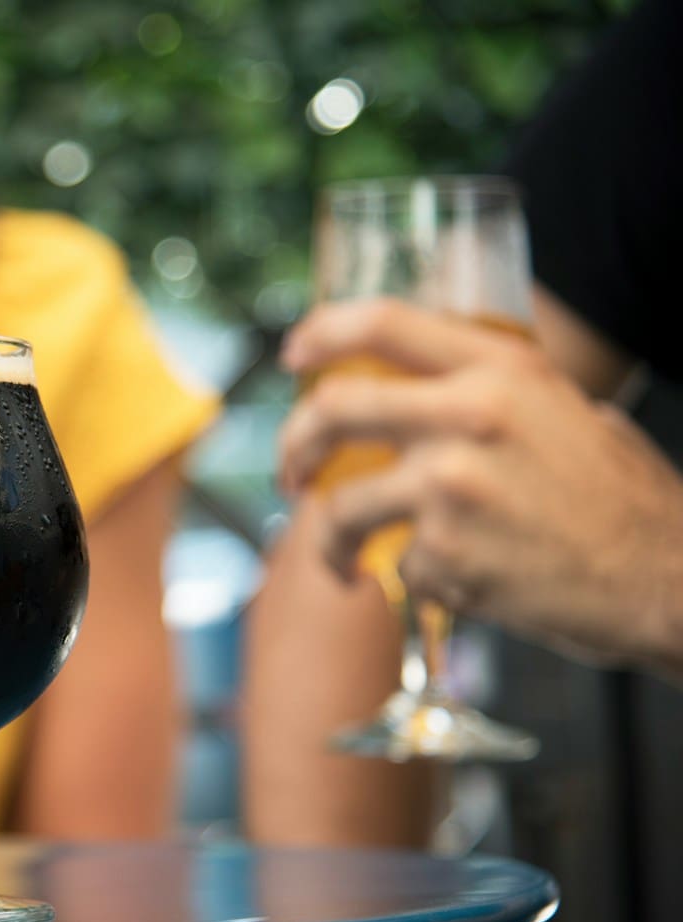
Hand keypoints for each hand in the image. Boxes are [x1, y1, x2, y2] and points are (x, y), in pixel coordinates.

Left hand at [279, 299, 682, 673]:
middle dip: (293, 445)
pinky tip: (456, 581)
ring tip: (342, 561)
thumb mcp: (562, 409)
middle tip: (293, 473)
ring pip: (340, 508)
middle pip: (332, 410)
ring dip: (327, 541)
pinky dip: (414, 579)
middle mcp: (468, 417)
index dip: (321, 332)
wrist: (666, 578)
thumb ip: (487, 392)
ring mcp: (450, 487)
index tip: (293, 356)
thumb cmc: (617, 497)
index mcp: (501, 369)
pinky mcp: (445, 554)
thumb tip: (409, 391)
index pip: (384, 322)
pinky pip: (397, 564)